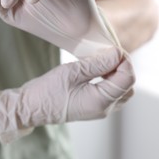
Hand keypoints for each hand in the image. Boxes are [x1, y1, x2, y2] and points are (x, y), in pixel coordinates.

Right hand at [0, 48, 134, 143]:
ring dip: (116, 73)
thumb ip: (98, 64)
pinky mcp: (94, 107)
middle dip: (122, 67)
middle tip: (108, 54)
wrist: (31, 108)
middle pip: (127, 85)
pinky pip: (111, 93)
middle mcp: (105, 109)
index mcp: (101, 102)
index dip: (124, 60)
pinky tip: (97, 70)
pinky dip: (109, 79)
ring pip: (121, 90)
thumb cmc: (47, 91)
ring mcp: (100, 110)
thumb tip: (117, 54)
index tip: (112, 48)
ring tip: (102, 61)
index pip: (127, 78)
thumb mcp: (73, 72)